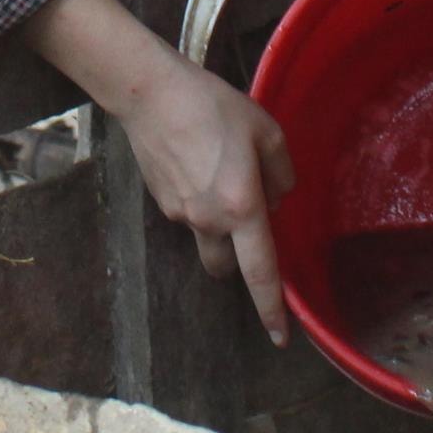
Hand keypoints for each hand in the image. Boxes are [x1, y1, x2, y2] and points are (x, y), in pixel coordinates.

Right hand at [118, 51, 298, 342]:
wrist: (150, 94)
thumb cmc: (214, 107)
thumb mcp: (266, 130)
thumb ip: (281, 173)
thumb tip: (275, 199)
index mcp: (241, 206)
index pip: (260, 271)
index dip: (272, 308)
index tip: (280, 337)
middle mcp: (209, 221)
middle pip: (229, 266)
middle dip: (241, 258)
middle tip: (249, 219)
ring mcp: (181, 215)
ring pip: (208, 240)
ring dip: (220, 228)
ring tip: (220, 177)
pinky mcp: (162, 202)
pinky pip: (190, 215)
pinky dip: (200, 202)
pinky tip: (198, 162)